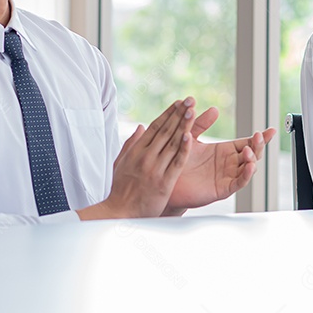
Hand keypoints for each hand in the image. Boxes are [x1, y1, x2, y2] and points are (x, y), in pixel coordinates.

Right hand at [77, 99, 195, 220]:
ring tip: (192, 111)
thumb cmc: (120, 189)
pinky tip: (190, 137)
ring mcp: (155, 169)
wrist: (119, 212)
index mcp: (136, 151)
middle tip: (190, 100)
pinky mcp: (164, 182)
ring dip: (183, 125)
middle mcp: (146, 156)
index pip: (155, 126)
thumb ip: (131, 144)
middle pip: (165, 130)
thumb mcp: (121, 163)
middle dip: (179, 113)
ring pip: (172, 143)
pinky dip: (183, 149)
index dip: (168, 113)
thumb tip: (140, 126)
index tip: (179, 102)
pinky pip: (176, 162)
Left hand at [163, 103, 275, 213]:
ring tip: (248, 151)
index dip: (260, 137)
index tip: (271, 130)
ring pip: (248, 168)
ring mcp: (227, 176)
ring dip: (252, 159)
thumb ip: (200, 123)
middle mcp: (229, 163)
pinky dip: (246, 175)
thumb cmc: (178, 160)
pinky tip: (249, 166)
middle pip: (252, 154)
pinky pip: (239, 182)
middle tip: (258, 136)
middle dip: (258, 145)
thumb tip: (213, 109)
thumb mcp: (189, 136)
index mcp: (224, 150)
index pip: (247, 142)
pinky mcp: (222, 189)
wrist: (166, 179)